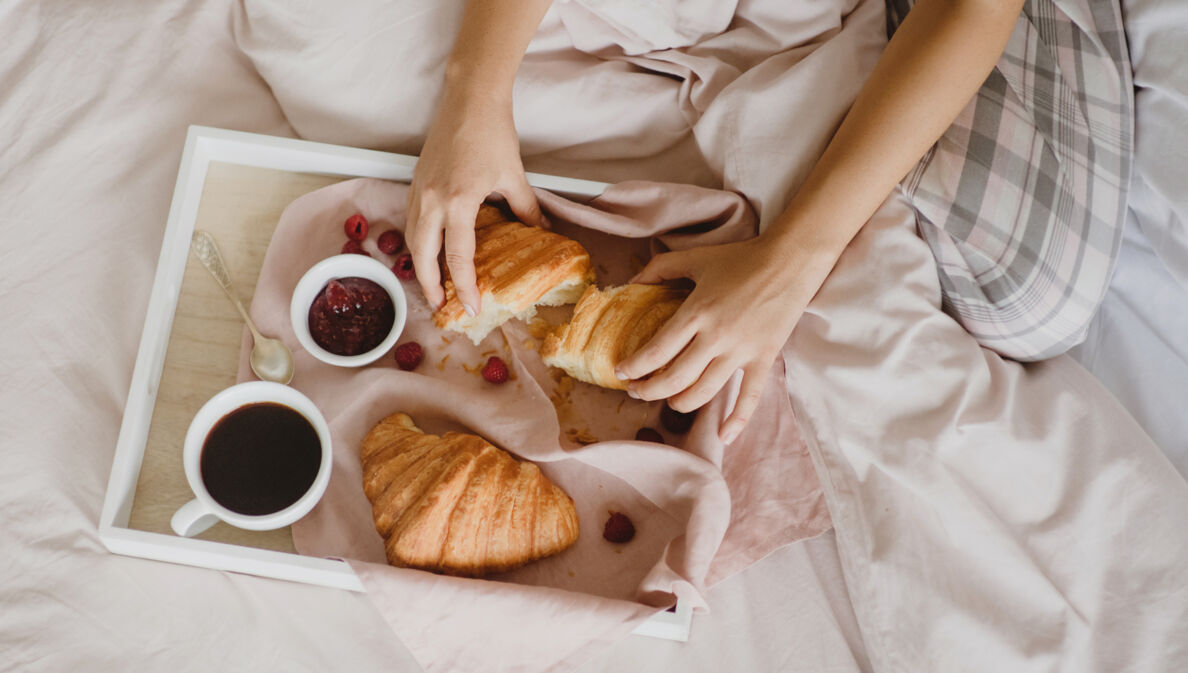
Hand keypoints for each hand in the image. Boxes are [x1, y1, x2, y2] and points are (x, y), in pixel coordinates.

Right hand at [406, 86, 543, 312]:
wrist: (469, 99)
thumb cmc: (493, 133)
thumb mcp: (514, 176)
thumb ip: (526, 209)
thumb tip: (541, 232)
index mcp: (458, 202)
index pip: (458, 257)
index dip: (464, 287)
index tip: (471, 308)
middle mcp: (431, 200)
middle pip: (422, 256)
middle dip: (429, 286)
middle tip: (442, 307)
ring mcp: (418, 191)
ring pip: (411, 239)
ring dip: (419, 265)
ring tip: (433, 285)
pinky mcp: (415, 182)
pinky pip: (410, 221)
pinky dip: (417, 242)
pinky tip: (428, 251)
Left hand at [614, 236, 830, 442]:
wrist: (791, 261)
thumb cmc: (741, 258)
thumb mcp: (696, 257)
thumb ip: (660, 268)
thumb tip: (631, 281)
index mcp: (696, 312)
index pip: (657, 350)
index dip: (634, 367)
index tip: (621, 372)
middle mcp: (716, 336)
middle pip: (675, 378)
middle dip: (649, 390)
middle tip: (637, 390)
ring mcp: (742, 351)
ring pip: (704, 392)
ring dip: (679, 403)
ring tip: (668, 401)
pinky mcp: (764, 359)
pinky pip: (750, 397)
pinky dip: (737, 421)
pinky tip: (723, 438)